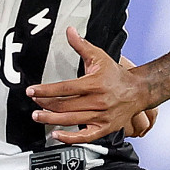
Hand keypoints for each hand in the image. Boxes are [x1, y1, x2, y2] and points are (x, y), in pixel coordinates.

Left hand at [26, 28, 160, 143]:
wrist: (138, 91)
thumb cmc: (116, 75)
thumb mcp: (99, 56)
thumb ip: (82, 45)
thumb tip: (70, 31)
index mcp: (95, 83)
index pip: (65, 88)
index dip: (45, 90)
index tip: (32, 91)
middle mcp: (98, 101)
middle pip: (65, 106)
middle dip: (45, 104)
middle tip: (34, 102)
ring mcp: (101, 116)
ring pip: (71, 121)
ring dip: (51, 119)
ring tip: (38, 116)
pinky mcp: (104, 128)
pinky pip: (85, 137)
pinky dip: (69, 138)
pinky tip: (56, 135)